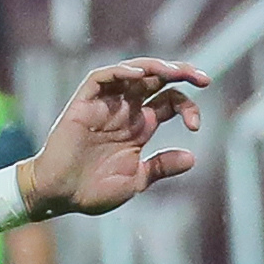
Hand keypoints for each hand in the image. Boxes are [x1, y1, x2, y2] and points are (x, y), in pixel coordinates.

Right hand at [26, 58, 210, 218]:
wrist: (60, 196)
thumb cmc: (93, 190)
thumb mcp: (136, 180)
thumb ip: (161, 167)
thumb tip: (192, 158)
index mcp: (140, 126)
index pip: (170, 101)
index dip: (188, 106)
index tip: (196, 126)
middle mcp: (125, 110)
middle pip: (156, 79)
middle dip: (181, 72)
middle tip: (204, 78)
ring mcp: (105, 104)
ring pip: (132, 72)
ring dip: (154, 67)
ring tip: (173, 71)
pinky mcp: (84, 103)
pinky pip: (101, 78)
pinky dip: (119, 72)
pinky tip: (138, 75)